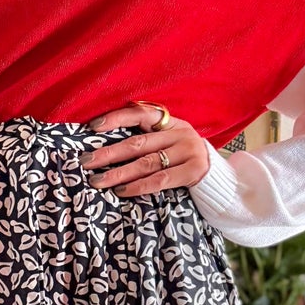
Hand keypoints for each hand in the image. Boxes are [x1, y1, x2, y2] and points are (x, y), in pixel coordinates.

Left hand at [78, 101, 209, 196]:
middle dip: (108, 153)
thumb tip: (105, 148)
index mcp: (171, 122)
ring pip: (146, 163)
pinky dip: (138, 186)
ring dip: (118, 173)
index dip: (116, 118)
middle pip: (137, 143)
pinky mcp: (193, 171)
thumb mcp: (170, 143)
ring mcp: (188, 151)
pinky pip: (160, 180)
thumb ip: (147, 140)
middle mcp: (180, 133)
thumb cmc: (185, 160)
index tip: (92, 127)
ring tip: (97, 181)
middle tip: (85, 161)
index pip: (140, 113)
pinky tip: (121, 191)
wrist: (219, 178)